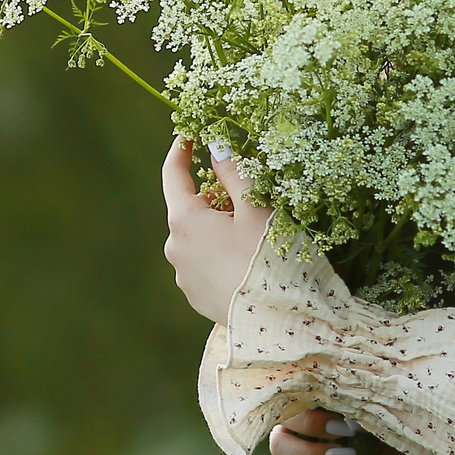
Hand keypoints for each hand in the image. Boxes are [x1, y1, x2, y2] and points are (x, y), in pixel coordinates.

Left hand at [161, 137, 271, 321]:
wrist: (282, 322)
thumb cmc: (269, 258)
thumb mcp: (257, 207)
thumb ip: (234, 171)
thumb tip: (216, 145)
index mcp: (184, 221)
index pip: (173, 174)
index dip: (180, 149)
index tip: (189, 132)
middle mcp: (174, 248)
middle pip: (191, 209)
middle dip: (215, 198)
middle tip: (250, 198)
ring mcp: (183, 276)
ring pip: (199, 238)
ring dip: (220, 229)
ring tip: (256, 237)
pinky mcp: (196, 297)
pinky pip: (206, 264)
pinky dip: (222, 255)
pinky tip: (250, 262)